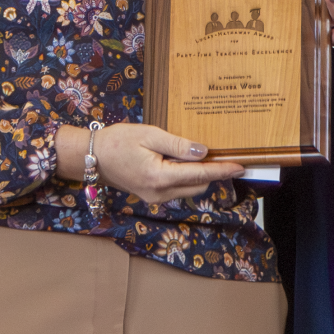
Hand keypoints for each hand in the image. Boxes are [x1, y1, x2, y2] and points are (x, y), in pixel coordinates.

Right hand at [55, 121, 245, 203]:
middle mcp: (161, 193)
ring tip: (199, 155)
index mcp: (160, 177)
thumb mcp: (149, 135)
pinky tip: (182, 162)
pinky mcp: (153, 197)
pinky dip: (186, 178)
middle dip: (212, 172)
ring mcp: (156, 198)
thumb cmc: (118, 141)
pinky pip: (178, 189)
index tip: (241, 165)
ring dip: (199, 175)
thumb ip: (177, 144)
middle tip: (220, 153)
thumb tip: (203, 152)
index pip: (200, 174)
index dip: (222, 170)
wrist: (93, 158)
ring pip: (190, 189)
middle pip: (199, 185)